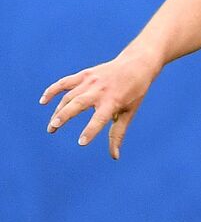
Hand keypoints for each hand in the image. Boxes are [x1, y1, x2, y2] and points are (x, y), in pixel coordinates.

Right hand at [40, 55, 159, 158]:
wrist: (137, 64)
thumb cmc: (134, 91)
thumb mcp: (129, 112)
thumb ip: (118, 133)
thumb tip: (114, 157)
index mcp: (113, 101)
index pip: (100, 119)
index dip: (91, 131)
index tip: (81, 143)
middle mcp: (100, 90)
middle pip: (78, 104)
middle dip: (64, 116)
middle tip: (52, 129)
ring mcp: (91, 81)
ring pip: (69, 96)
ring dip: (58, 111)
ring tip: (52, 126)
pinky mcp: (85, 74)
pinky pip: (65, 82)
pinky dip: (53, 90)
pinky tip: (43, 101)